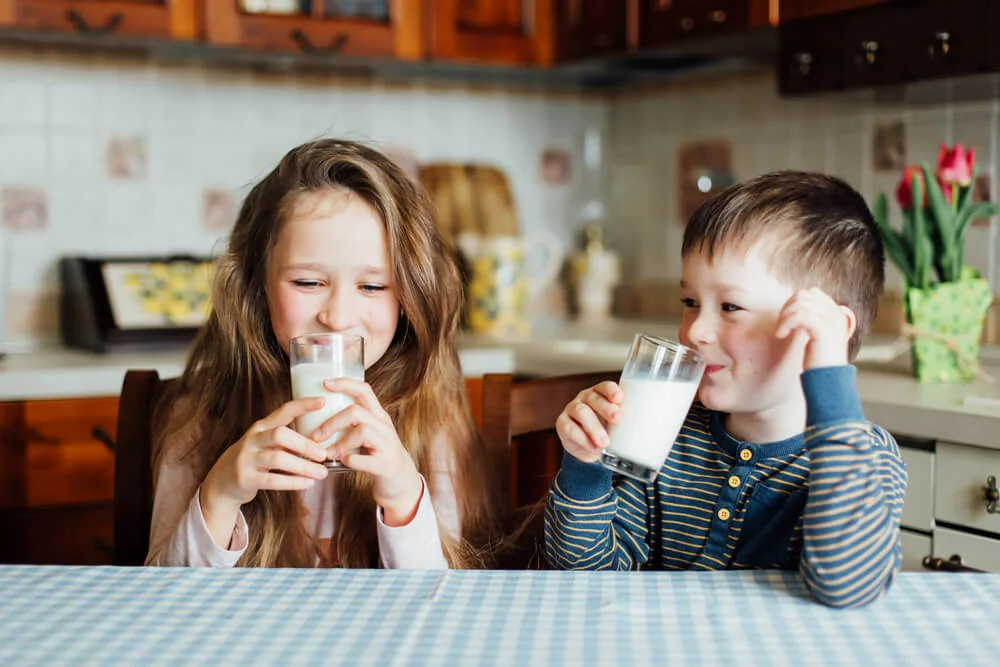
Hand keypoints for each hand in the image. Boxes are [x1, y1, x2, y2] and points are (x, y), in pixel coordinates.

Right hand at [202, 397, 329, 509]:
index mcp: (262, 427)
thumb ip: (288, 441)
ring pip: (277, 458)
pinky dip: (292, 482)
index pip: (283, 411)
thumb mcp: (266, 444)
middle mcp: (253, 439)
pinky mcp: (245, 478)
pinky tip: (307, 483)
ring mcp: (246, 458)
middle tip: (324, 454)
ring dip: (303, 466)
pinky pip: (272, 480)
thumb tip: (323, 443)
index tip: (322, 401)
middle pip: (280, 434)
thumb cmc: (255, 460)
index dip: (303, 405)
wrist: (222, 481)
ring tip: (322, 473)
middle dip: (305, 444)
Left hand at [317, 378, 422, 525]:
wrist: (401, 481)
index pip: (364, 390)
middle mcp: (384, 426)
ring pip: (363, 432)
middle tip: (317, 435)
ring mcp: (388, 445)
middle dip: (332, 422)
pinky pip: (365, 459)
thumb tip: (316, 412)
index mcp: (378, 415)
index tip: (325, 383)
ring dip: (340, 442)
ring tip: (328, 453)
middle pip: (356, 412)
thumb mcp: (368, 433)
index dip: (345, 383)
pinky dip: (350, 460)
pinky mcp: (386, 464)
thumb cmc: (377, 454)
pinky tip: (342, 462)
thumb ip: (351, 422)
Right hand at [555, 381, 622, 462]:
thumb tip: (652, 431)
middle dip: (607, 408)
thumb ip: (630, 423)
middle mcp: (586, 398)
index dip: (612, 391)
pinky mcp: (562, 423)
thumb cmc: (608, 431)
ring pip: (582, 412)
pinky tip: (593, 448)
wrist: (589, 448)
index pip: (605, 387)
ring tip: (604, 442)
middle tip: (618, 419)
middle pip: (594, 398)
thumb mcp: (619, 425)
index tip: (620, 399)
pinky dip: (583, 439)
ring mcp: (572, 409)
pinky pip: (570, 428)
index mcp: (601, 394)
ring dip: (594, 427)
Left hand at [775, 288, 856, 370]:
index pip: (812, 293)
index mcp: (836, 314)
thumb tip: (793, 306)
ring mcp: (832, 321)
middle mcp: (836, 314)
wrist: (829, 382)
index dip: (794, 302)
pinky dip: (785, 323)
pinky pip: (799, 315)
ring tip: (781, 332)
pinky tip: (781, 335)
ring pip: (800, 303)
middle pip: (804, 295)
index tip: (787, 320)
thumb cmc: (819, 363)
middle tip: (781, 326)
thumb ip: (811, 320)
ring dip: (784, 316)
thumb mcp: (817, 337)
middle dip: (787, 308)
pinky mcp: (824, 330)